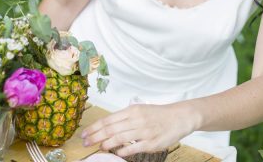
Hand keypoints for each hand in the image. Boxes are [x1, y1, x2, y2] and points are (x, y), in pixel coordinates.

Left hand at [81, 103, 197, 156]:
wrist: (178, 117)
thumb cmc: (156, 114)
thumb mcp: (139, 110)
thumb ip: (124, 117)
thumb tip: (107, 126)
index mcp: (131, 110)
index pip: (108, 119)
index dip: (94, 127)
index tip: (85, 133)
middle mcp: (136, 120)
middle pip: (110, 129)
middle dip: (95, 136)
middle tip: (85, 142)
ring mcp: (144, 132)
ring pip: (119, 138)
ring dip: (106, 144)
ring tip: (98, 147)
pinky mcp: (151, 143)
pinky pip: (133, 148)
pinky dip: (123, 151)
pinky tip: (116, 153)